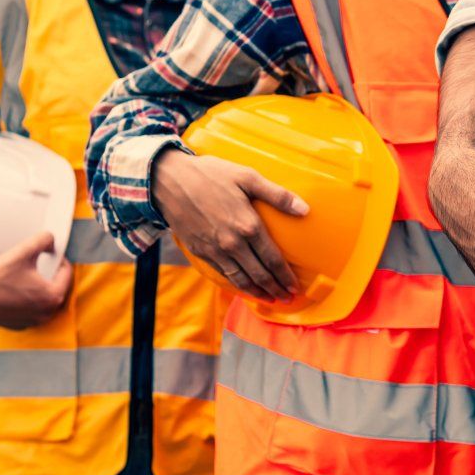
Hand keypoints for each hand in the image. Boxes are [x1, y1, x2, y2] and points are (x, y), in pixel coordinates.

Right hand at [0, 232, 71, 328]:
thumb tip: (51, 241)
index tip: (51, 254)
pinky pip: (31, 311)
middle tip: (41, 264)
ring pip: (44, 301)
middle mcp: (45, 314)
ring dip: (41, 289)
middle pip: (57, 289)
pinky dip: (28, 301)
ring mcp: (32, 322)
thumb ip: (43, 240)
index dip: (60, 260)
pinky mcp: (19, 326)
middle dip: (51, 275)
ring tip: (28, 276)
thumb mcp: (23, 251)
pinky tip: (16, 290)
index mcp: (52, 297)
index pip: (66, 274)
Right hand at [153, 148, 307, 300]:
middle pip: (259, 275)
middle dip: (275, 290)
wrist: (170, 181)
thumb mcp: (247, 177)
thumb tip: (305, 209)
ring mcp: (215, 250)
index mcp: (248, 226)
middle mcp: (233, 243)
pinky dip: (237, 284)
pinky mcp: (201, 252)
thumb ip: (278, 195)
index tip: (295, 287)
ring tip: (269, 299)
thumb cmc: (210, 174)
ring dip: (257, 292)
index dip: (285, 277)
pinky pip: (223, 274)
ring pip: (241, 280)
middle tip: (287, 299)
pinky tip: (244, 285)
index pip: (273, 259)